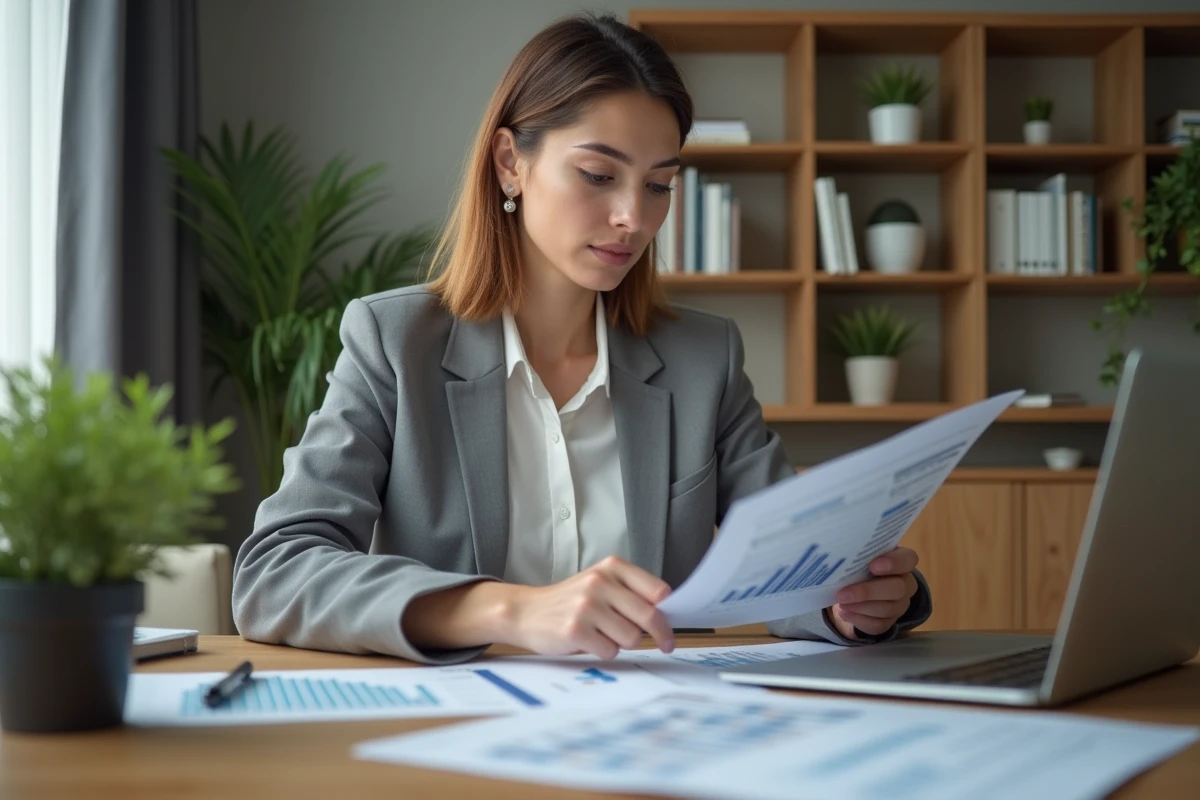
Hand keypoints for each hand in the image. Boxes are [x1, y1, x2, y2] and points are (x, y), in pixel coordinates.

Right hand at [505, 556, 675, 658]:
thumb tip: (667, 615)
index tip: (671, 625)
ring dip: (623, 643)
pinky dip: (604, 651)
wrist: (526, 611)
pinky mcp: (575, 630)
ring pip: (632, 638)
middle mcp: (600, 582)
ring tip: (605, 634)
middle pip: (649, 616)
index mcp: (612, 567)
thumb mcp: (600, 583)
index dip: (669, 611)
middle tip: (665, 645)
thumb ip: (630, 593)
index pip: (658, 590)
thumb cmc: (570, 601)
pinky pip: (610, 651)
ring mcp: (587, 606)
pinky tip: (589, 641)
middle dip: (661, 635)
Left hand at [827, 547, 919, 639]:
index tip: (873, 566)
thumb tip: (837, 554)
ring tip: (840, 602)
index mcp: (902, 561)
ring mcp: (899, 605)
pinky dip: (858, 619)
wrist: (857, 588)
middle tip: (843, 593)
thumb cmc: (860, 565)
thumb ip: (857, 555)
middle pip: (897, 589)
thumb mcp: (860, 557)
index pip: (908, 559)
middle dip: (868, 592)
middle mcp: (906, 584)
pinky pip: (877, 624)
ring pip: (886, 609)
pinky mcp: (889, 622)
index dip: (894, 563)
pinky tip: (843, 612)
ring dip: (860, 607)